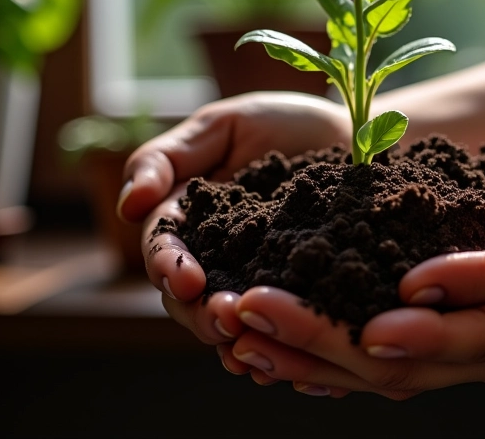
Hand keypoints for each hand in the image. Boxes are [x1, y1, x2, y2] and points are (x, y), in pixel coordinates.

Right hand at [117, 91, 349, 347]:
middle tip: (225, 319)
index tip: (186, 279)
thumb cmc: (284, 125)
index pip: (164, 250)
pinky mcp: (298, 295)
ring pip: (231, 320)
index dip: (168, 267)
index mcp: (189, 219)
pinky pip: (280, 328)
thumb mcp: (222, 126)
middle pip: (189, 299)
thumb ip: (167, 157)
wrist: (355, 136)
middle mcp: (217, 258)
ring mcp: (257, 280)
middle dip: (201, 313)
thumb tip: (128, 205)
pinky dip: (277, 348)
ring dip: (235, 336)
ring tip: (248, 341)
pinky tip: (283, 360)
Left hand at [220, 116, 484, 397]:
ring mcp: (478, 340)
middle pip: (419, 363)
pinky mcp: (449, 322)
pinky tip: (276, 337)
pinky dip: (329, 348)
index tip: (373, 314)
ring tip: (241, 328)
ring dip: (313, 352)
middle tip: (254, 314)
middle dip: (334, 344)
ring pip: (390, 368)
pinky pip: (385, 348)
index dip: (433, 327)